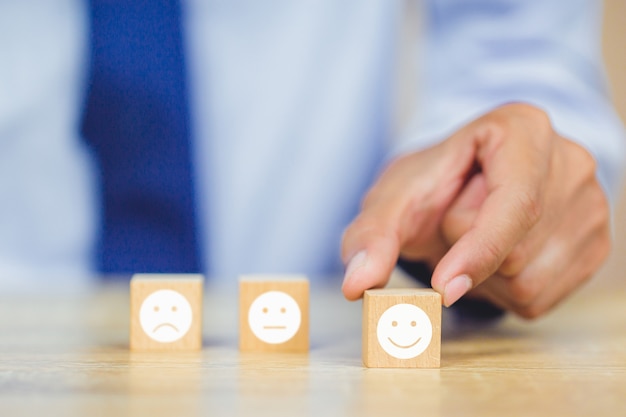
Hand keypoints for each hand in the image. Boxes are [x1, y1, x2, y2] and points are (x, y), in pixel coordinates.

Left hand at [341, 103, 610, 318]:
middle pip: (515, 248)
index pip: (515, 203)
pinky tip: (494, 258)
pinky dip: (504, 291)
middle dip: (464, 250)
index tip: (440, 288)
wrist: (464, 187)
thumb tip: (357, 285)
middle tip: (453, 221)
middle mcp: (570, 160)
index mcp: (523, 128)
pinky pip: (540, 299)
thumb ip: (371, 235)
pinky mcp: (593, 245)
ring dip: (483, 275)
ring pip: (529, 280)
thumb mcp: (392, 198)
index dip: (476, 250)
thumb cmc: (431, 184)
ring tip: (475, 237)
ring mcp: (592, 204)